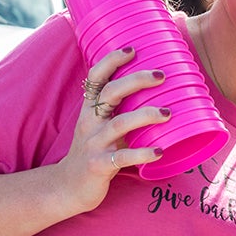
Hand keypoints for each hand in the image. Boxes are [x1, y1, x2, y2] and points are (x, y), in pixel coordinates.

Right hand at [49, 47, 167, 217]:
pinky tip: (160, 151)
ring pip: (120, 123)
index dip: (112, 60)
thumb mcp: (98, 125)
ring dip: (146, 115)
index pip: (96, 77)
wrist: (67, 187)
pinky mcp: (99, 165)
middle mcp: (90, 122)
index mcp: (89, 109)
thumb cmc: (92, 150)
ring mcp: (93, 144)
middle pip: (111, 92)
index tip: (132, 48)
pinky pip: (123, 158)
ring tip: (167, 113)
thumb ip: (119, 109)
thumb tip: (156, 90)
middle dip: (136, 80)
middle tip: (161, 75)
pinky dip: (143, 153)